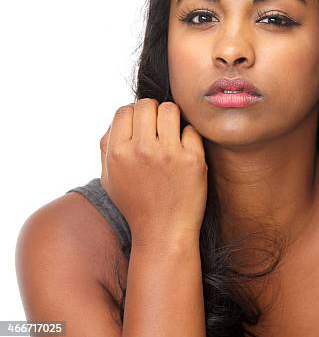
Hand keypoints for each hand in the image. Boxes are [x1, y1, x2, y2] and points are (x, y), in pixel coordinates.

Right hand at [99, 98, 206, 242]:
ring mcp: (169, 154)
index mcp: (118, 153)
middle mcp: (142, 150)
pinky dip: (189, 136)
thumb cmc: (136, 204)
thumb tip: (120, 117)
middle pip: (148, 105)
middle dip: (153, 112)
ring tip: (172, 134)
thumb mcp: (109, 178)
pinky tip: (185, 151)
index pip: (125, 110)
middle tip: (159, 129)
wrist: (163, 232)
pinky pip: (191, 129)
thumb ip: (107, 145)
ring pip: (171, 110)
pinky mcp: (193, 159)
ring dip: (172, 118)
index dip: (134, 114)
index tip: (142, 126)